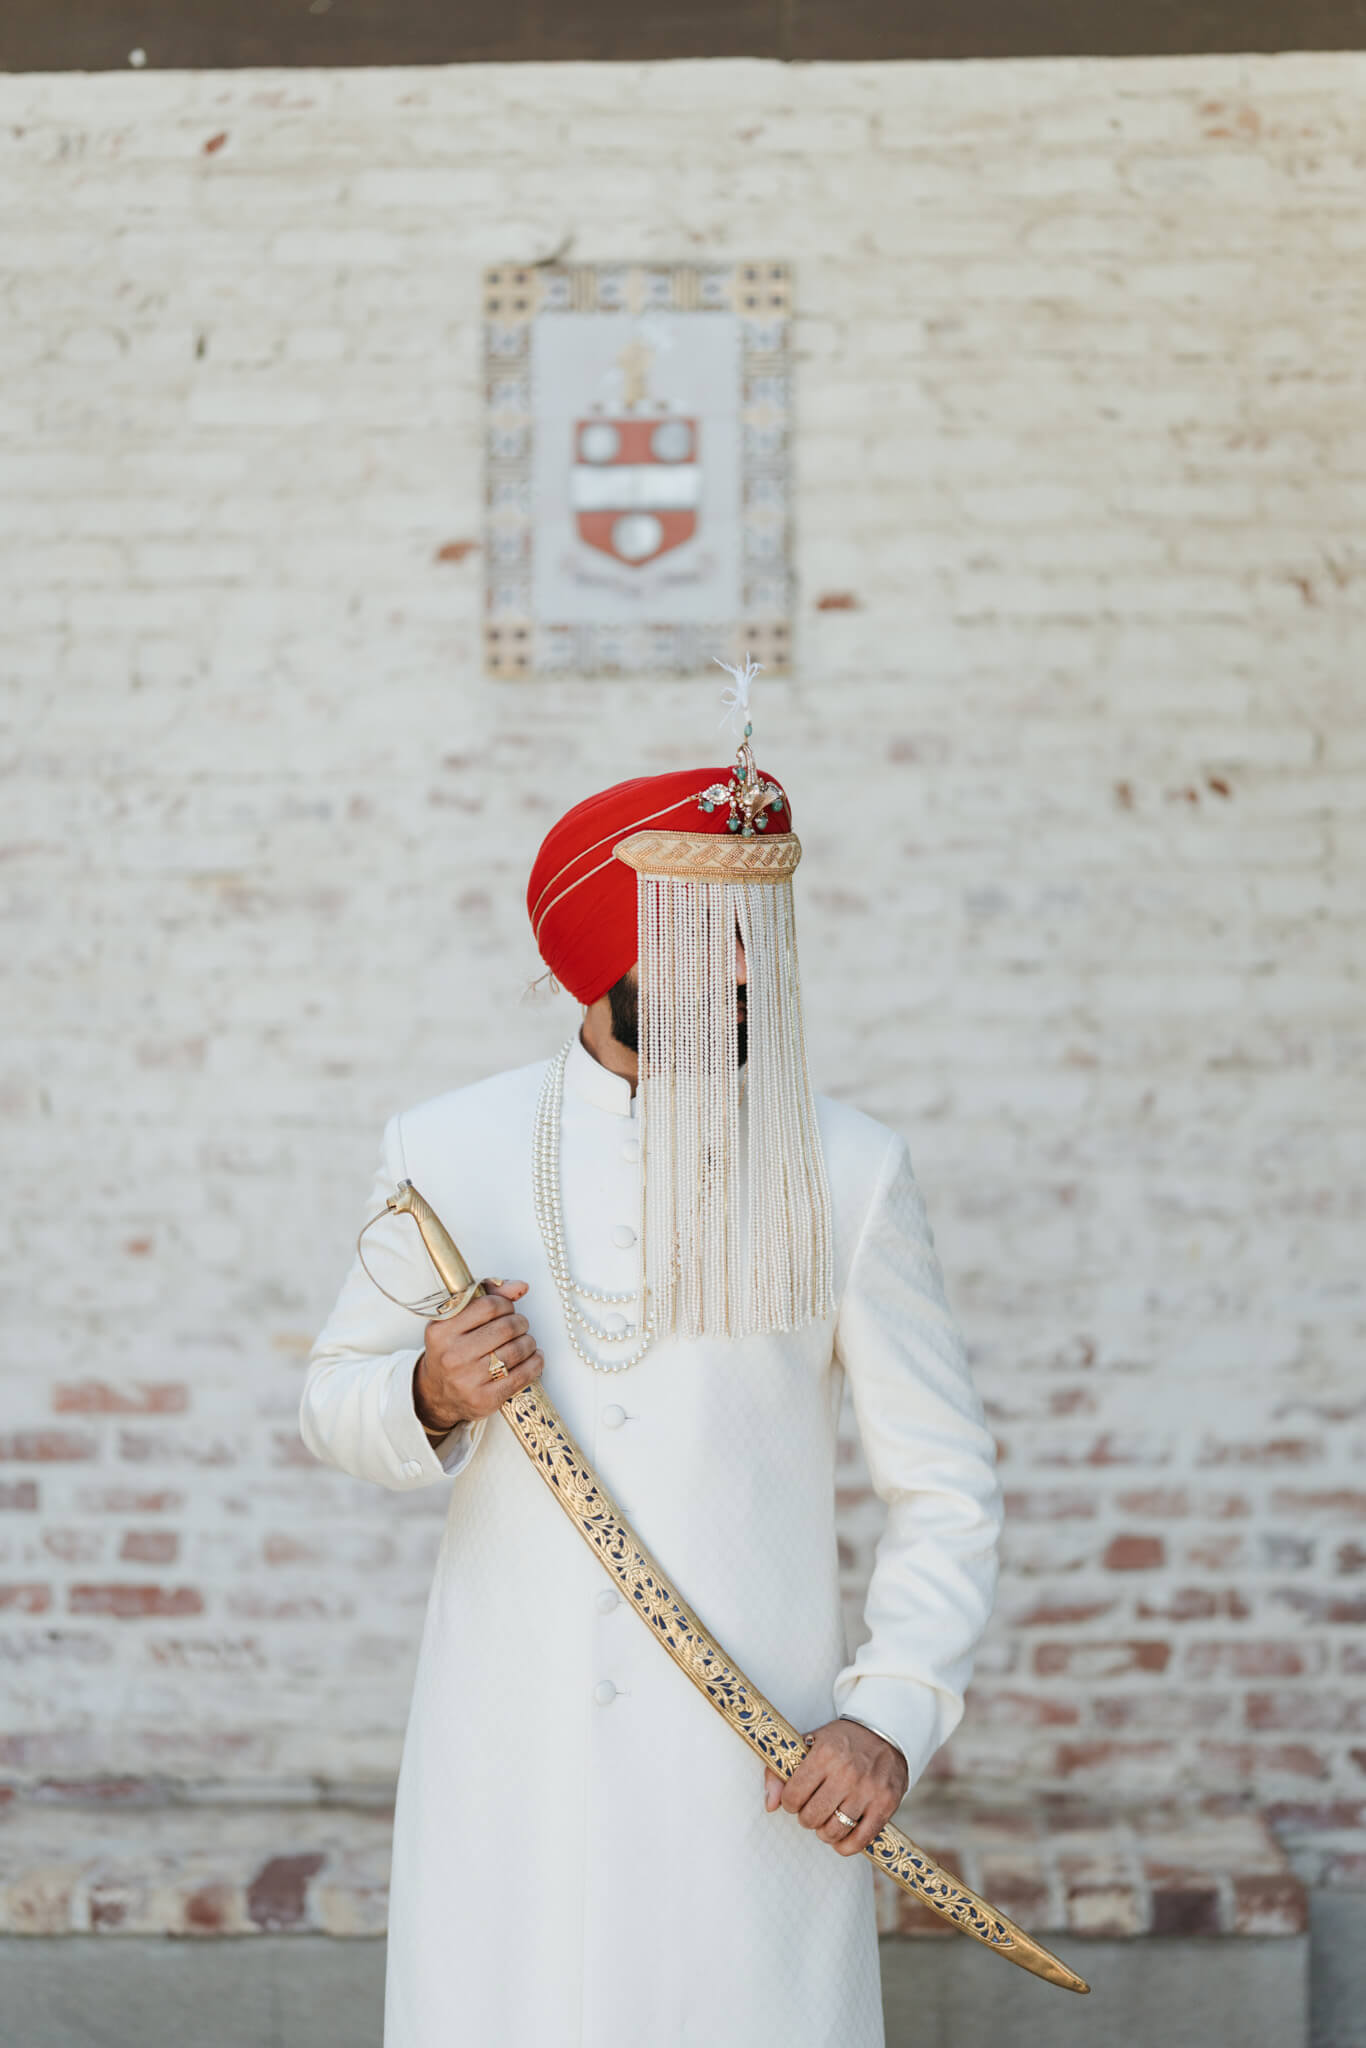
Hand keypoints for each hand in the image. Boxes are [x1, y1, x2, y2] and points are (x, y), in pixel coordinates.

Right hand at [412, 1280, 543, 1431]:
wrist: (437, 1394)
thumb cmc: (451, 1351)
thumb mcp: (457, 1320)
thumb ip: (487, 1296)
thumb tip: (520, 1287)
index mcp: (442, 1331)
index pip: (488, 1306)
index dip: (506, 1304)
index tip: (507, 1310)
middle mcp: (452, 1356)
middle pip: (506, 1328)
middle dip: (520, 1323)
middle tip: (520, 1326)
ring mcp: (468, 1380)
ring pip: (517, 1350)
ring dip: (529, 1343)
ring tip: (525, 1343)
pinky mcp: (485, 1399)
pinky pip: (522, 1376)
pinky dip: (535, 1364)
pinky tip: (534, 1358)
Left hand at [763, 1719, 908, 1856]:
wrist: (885, 1732)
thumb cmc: (842, 1741)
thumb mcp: (810, 1744)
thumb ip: (781, 1772)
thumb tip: (770, 1806)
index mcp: (824, 1754)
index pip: (793, 1795)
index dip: (790, 1802)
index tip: (796, 1799)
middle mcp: (846, 1772)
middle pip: (812, 1816)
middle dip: (807, 1818)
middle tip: (812, 1810)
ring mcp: (867, 1790)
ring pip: (834, 1831)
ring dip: (825, 1832)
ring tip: (827, 1821)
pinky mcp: (885, 1805)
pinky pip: (861, 1840)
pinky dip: (846, 1846)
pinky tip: (841, 1838)